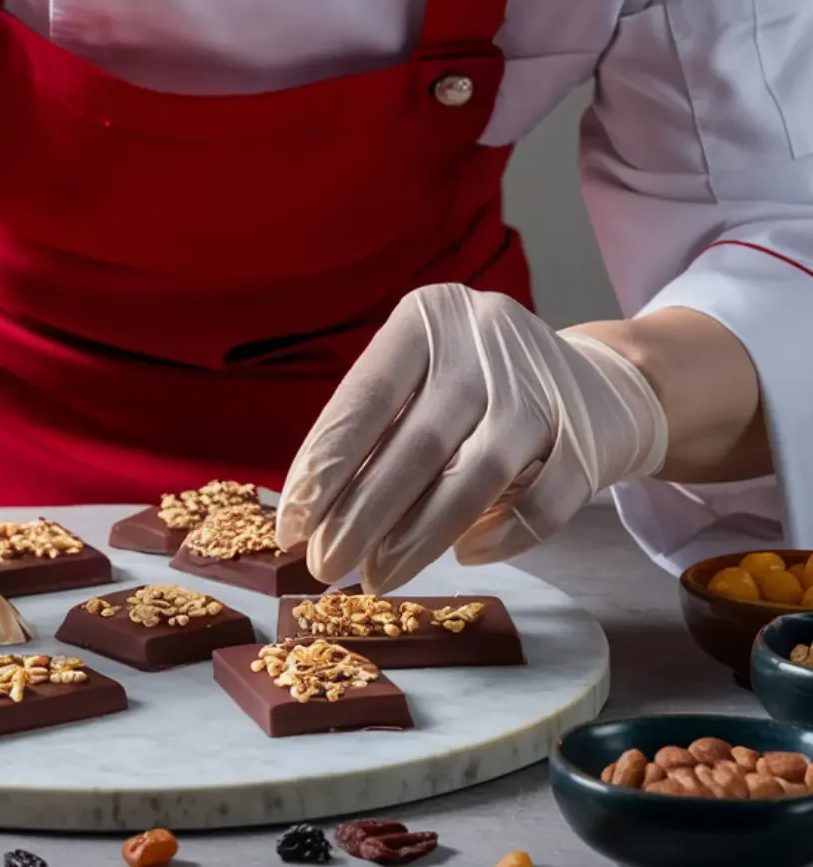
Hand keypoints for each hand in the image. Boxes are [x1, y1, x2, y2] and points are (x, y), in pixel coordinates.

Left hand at [275, 283, 667, 592]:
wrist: (601, 386)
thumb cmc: (479, 391)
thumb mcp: (422, 384)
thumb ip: (373, 433)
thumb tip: (308, 511)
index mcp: (429, 317)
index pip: (365, 397)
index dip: (325, 466)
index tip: (292, 523)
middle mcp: (486, 340)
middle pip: (415, 443)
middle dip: (361, 515)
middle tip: (324, 565)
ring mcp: (545, 387)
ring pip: (475, 476)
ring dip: (418, 537)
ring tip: (377, 576)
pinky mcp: (591, 437)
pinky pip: (543, 503)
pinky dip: (501, 536)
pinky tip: (464, 556)